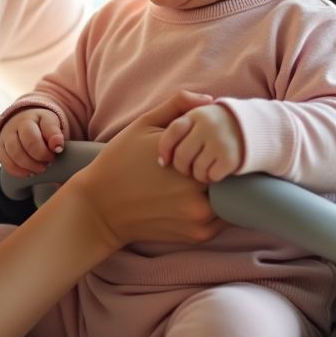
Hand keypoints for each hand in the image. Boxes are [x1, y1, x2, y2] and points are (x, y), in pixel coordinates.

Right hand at [0, 108, 64, 177]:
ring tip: (40, 169)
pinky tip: (29, 173)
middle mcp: (17, 125)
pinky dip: (18, 171)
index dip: (54, 141)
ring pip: (15, 153)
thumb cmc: (40, 126)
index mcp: (34, 117)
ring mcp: (6, 136)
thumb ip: (56, 134)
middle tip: (49, 162)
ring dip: (30, 165)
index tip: (59, 150)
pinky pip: (6, 162)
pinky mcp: (0, 148)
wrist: (21, 122)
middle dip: (41, 156)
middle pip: (28, 143)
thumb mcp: (51, 124)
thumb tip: (58, 147)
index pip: (45, 127)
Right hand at [63, 90, 228, 248]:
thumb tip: (209, 99)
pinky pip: (222, 222)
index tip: (221, 145)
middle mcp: (198, 198)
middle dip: (228, 170)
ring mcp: (199, 221)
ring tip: (212, 180)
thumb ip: (177, 107)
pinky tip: (202, 198)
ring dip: (226, 191)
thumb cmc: (119, 162)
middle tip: (219, 162)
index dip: (226, 148)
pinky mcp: (196, 237)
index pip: (230, 155)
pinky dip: (218, 210)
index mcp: (190, 167)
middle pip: (235, 181)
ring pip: (232, 202)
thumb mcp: (143, 126)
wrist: (99, 207)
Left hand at [158, 103, 242, 182]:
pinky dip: (213, 177)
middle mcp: (208, 126)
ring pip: (197, 169)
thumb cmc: (219, 123)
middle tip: (187, 168)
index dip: (165, 149)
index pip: (173, 132)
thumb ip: (178, 114)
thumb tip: (163, 154)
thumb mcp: (200, 111)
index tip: (163, 162)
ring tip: (204, 168)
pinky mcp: (231, 158)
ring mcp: (220, 142)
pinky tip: (217, 171)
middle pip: (182, 155)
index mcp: (196, 114)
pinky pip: (212, 176)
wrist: (258, 127)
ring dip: (199, 174)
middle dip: (182, 166)